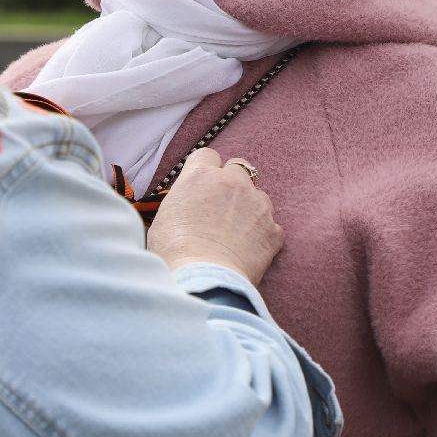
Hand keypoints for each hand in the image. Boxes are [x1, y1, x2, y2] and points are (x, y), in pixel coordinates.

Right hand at [147, 148, 283, 284]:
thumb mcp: (163, 218)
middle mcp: (232, 182)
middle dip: (232, 183)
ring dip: (250, 208)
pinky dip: (263, 235)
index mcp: (200, 176)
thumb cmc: (173, 253)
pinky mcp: (273, 230)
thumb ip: (180, 202)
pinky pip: (271, 226)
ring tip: (235, 234)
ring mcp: (257, 204)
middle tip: (221, 208)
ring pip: (259, 196)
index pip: (207, 156)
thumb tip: (183, 208)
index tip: (202, 187)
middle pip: (238, 168)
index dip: (205, 170)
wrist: (202, 279)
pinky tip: (248, 251)